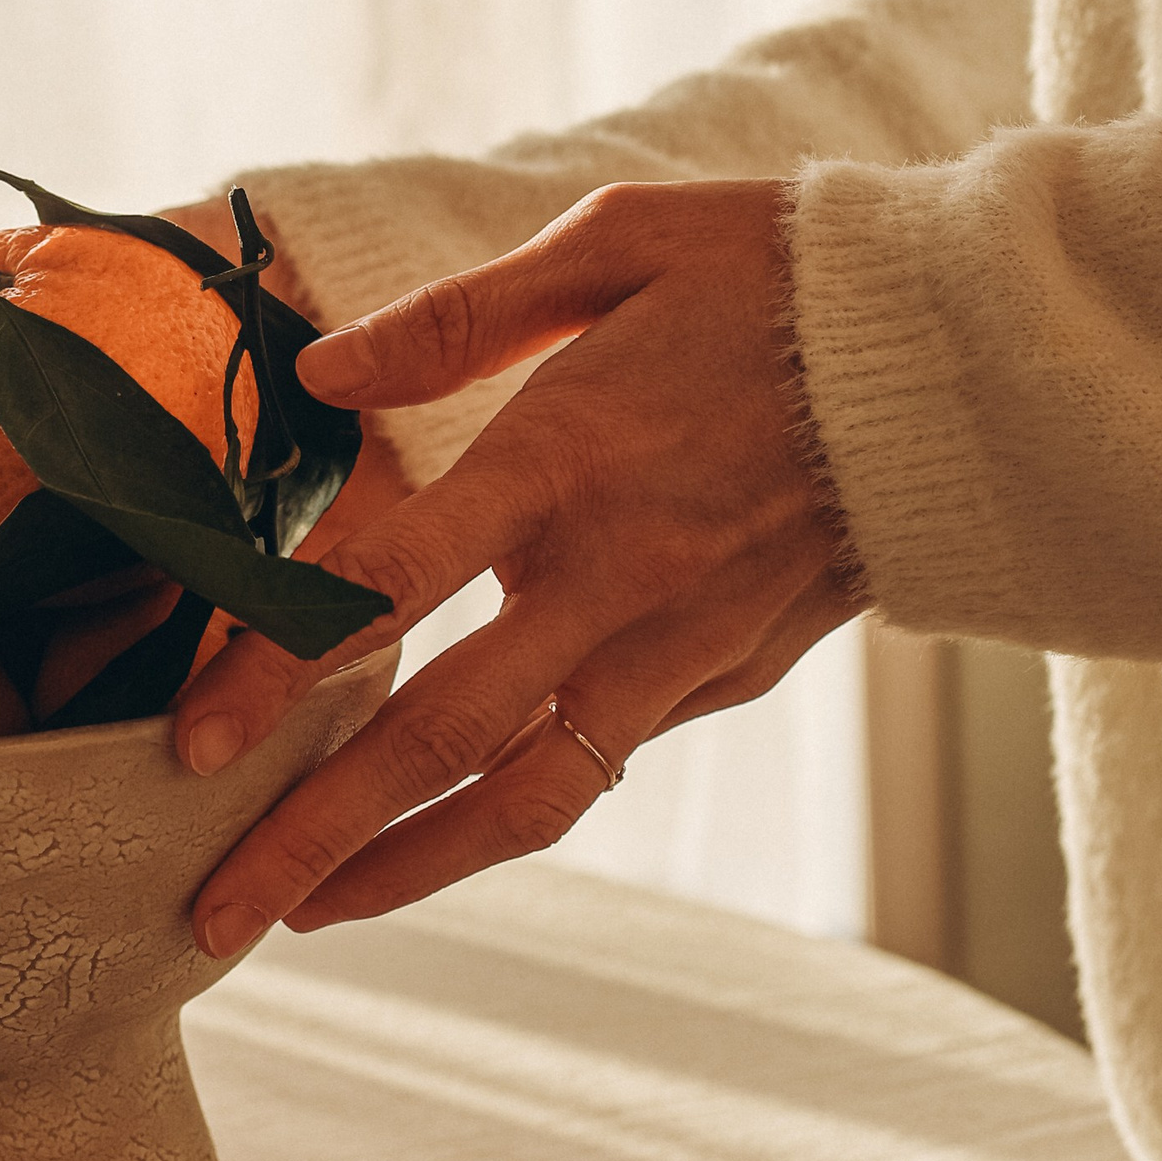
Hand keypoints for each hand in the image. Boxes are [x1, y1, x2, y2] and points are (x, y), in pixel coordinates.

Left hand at [174, 180, 862, 955]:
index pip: (391, 588)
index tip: (194, 746)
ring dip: (407, 871)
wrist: (967, 358)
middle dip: (316, 837)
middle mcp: (614, 580)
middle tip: (215, 914)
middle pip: (439, 740)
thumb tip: (319, 372)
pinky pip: (598, 767)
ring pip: (526, 797)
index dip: (280, 669)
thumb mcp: (615, 244)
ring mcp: (677, 648)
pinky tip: (434, 836)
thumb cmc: (773, 279)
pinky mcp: (725, 679)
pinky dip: (508, 816)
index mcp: (566, 460)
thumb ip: (459, 319)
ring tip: (310, 916)